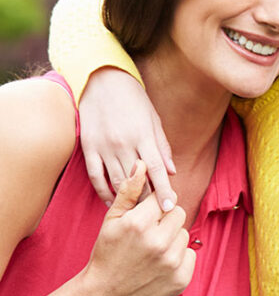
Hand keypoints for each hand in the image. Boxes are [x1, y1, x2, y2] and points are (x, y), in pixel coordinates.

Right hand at [77, 161, 194, 295]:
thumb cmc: (106, 254)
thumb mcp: (111, 221)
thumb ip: (129, 191)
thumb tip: (141, 163)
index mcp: (139, 223)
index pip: (164, 198)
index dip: (154, 206)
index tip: (146, 216)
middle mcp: (158, 241)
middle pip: (178, 213)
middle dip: (165, 221)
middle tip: (147, 235)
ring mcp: (171, 262)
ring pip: (184, 234)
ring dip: (171, 239)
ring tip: (150, 251)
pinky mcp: (181, 278)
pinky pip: (190, 254)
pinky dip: (178, 258)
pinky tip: (159, 265)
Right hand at [80, 68, 176, 211]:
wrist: (102, 81)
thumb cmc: (134, 99)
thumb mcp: (153, 119)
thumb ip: (162, 146)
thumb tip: (173, 171)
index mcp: (143, 135)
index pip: (157, 169)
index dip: (165, 189)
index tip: (171, 206)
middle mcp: (123, 143)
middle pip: (137, 179)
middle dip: (147, 199)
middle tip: (157, 215)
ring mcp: (104, 146)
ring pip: (116, 181)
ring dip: (127, 199)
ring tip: (138, 214)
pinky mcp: (88, 148)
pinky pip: (95, 176)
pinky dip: (103, 192)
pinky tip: (112, 202)